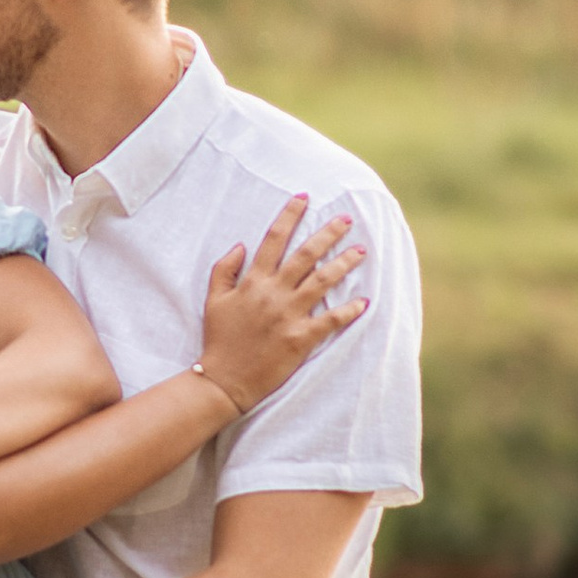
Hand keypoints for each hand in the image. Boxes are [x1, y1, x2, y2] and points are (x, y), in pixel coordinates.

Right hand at [197, 195, 367, 411]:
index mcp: (253, 281)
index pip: (274, 239)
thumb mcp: (214, 299)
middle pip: (305, 255)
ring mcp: (288, 315)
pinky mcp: (300, 339)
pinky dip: (348, 310)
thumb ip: (225, 269)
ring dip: (344, 264)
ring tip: (361, 250)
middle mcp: (273, 293)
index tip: (304, 198)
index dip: (289, 216)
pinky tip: (364, 301)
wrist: (223, 379)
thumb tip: (241, 245)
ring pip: (322, 282)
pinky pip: (329, 320)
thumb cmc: (219, 339)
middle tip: (346, 218)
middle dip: (327, 233)